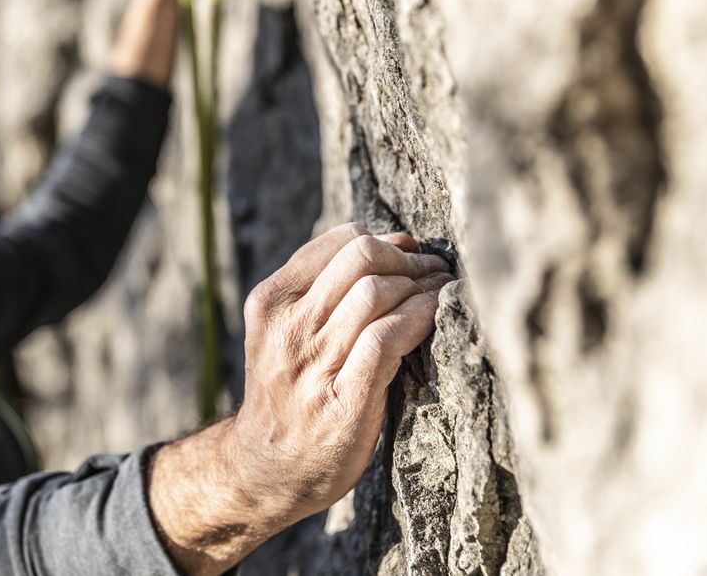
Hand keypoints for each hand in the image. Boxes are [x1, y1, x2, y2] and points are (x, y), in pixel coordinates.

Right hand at [148, 224, 452, 574]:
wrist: (265, 466)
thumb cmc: (288, 390)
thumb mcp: (283, 330)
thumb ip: (324, 288)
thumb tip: (397, 241)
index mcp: (272, 301)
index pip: (340, 241)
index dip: (387, 241)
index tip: (411, 254)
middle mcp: (288, 328)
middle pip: (362, 258)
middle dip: (408, 259)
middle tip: (432, 272)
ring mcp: (314, 364)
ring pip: (377, 293)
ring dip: (422, 287)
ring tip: (441, 292)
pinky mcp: (344, 400)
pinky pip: (387, 338)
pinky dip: (420, 318)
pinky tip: (434, 318)